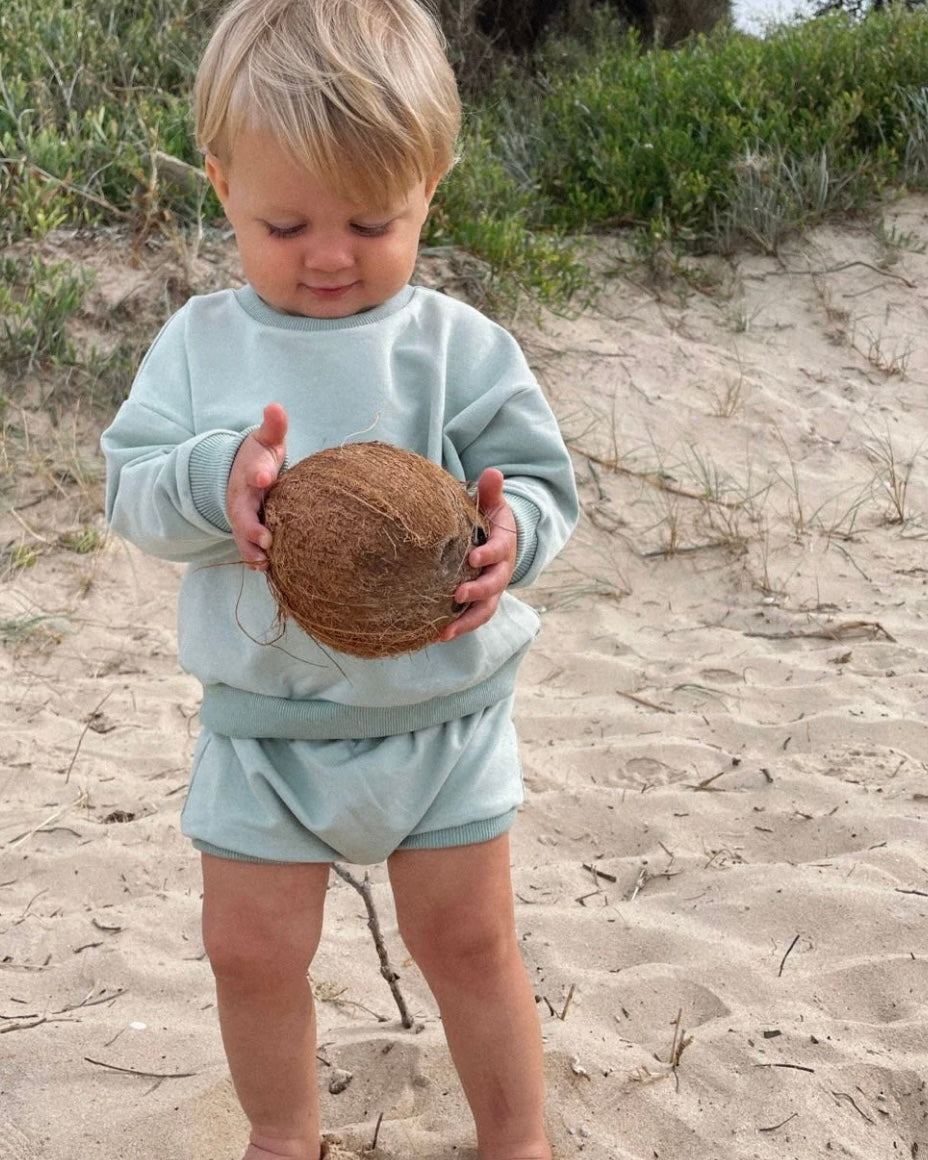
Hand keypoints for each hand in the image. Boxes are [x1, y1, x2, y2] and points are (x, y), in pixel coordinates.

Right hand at [228, 403, 287, 568]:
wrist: (241, 473)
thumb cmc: (260, 456)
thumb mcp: (266, 439)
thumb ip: (273, 426)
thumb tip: (275, 406)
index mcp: (249, 472)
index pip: (252, 471)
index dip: (258, 473)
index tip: (264, 476)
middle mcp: (242, 497)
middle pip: (242, 513)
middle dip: (252, 527)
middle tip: (267, 539)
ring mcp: (242, 516)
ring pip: (242, 536)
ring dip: (252, 550)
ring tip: (265, 563)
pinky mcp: (247, 532)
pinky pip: (247, 547)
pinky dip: (254, 559)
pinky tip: (268, 569)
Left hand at [439, 468, 516, 641]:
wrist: (500, 541)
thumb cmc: (490, 520)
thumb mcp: (493, 504)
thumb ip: (491, 491)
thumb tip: (493, 472)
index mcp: (503, 546)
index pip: (498, 551)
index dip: (488, 555)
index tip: (473, 557)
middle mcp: (500, 572)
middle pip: (494, 586)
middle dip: (477, 592)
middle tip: (458, 594)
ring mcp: (491, 591)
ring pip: (484, 610)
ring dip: (466, 621)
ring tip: (445, 631)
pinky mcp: (480, 603)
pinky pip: (471, 618)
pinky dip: (457, 628)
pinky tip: (435, 636)